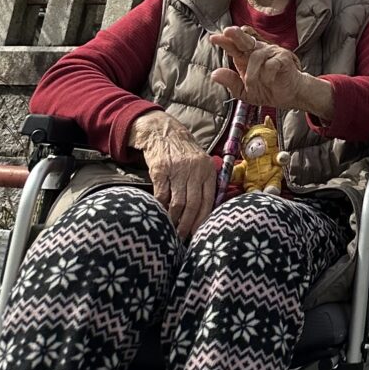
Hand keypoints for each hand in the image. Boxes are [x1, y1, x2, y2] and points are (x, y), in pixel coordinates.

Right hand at [127, 109, 218, 238]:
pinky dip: (160, 208)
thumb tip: (205, 213)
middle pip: (193, 204)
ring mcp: (178, 170)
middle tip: (182, 237)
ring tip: (171, 230)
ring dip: (174, 220)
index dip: (202, 219)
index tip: (198, 233)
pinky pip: (161, 195)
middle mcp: (195, 170)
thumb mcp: (200, 164)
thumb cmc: (184, 153)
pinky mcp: (161, 170)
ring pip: (178, 202)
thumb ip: (204, 184)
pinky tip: (159, 215)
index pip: (208, 200)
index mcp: (208, 170)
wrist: (164, 132)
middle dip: (188, 224)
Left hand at [209, 26, 319, 114]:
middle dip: (237, 35)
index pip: (234, 47)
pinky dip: (267, 75)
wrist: (289, 95)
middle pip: (246, 40)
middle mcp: (258, 52)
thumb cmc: (267, 89)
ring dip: (252, 74)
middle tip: (228, 31)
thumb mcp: (245, 92)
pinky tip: (268, 81)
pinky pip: (271, 64)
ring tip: (252, 85)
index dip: (225, 42)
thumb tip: (214, 74)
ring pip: (257, 56)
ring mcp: (271, 52)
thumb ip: (231, 82)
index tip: (213, 38)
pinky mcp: (283, 57)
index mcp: (246, 58)